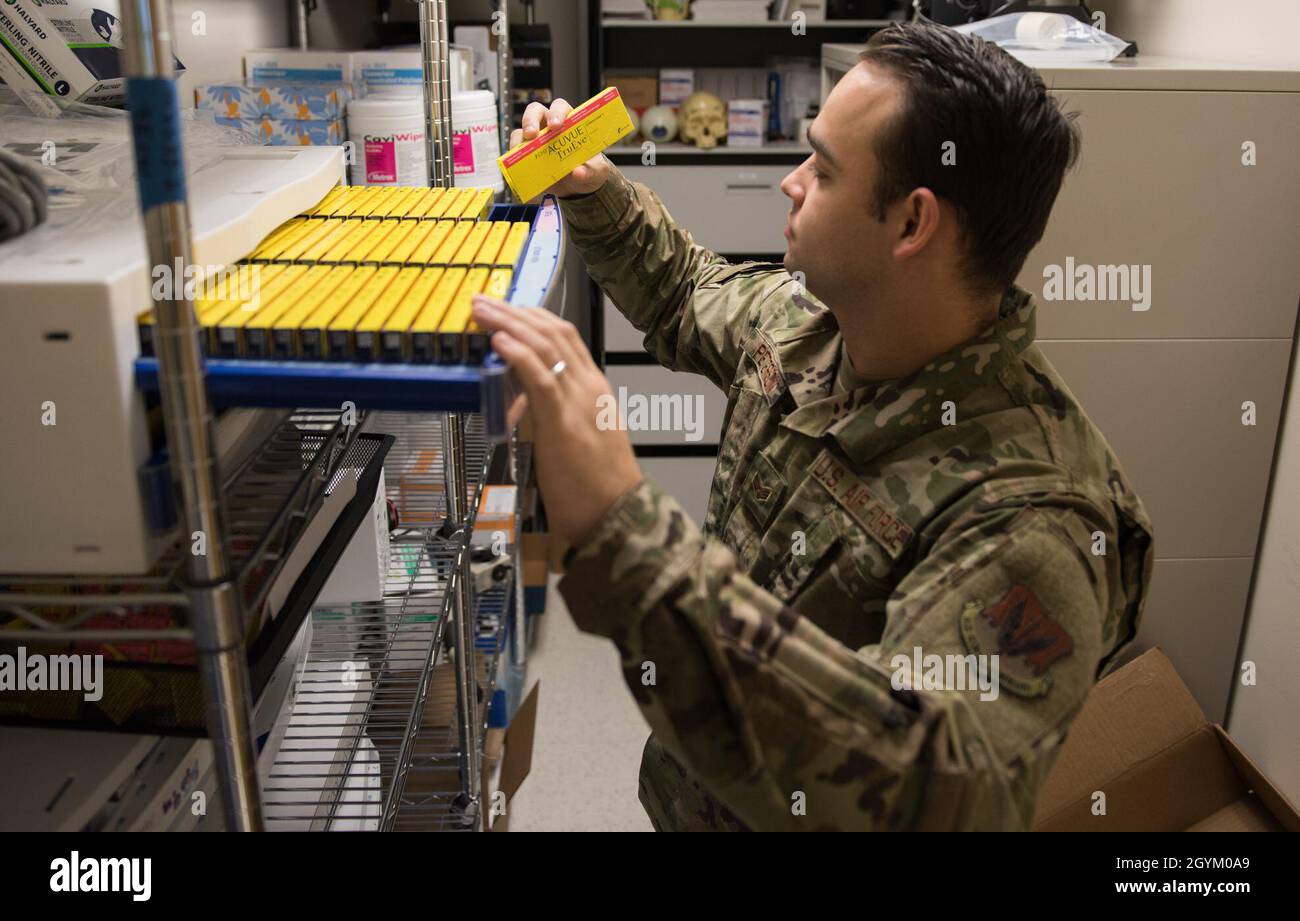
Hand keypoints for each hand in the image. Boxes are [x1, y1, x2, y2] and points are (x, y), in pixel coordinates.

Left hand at [471, 296, 641, 544]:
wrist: (620, 516)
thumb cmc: (599, 487)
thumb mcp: (581, 436)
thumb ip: (554, 413)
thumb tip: (522, 401)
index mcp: (596, 389)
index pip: (566, 336)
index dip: (533, 316)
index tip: (506, 307)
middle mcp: (590, 387)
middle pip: (552, 333)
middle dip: (514, 312)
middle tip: (484, 300)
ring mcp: (579, 403)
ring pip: (545, 348)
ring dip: (508, 324)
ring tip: (482, 311)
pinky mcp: (563, 424)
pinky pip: (540, 379)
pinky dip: (518, 355)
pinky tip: (498, 340)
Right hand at [511, 99, 611, 199]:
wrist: (578, 189)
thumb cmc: (588, 170)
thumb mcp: (596, 172)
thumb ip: (590, 171)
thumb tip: (578, 172)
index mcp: (569, 123)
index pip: (560, 108)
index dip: (556, 113)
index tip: (556, 125)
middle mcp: (549, 128)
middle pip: (535, 111)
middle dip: (531, 119)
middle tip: (532, 134)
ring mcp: (535, 141)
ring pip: (521, 131)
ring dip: (519, 139)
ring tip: (521, 152)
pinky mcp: (526, 156)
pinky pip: (515, 152)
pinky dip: (515, 158)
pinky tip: (519, 166)